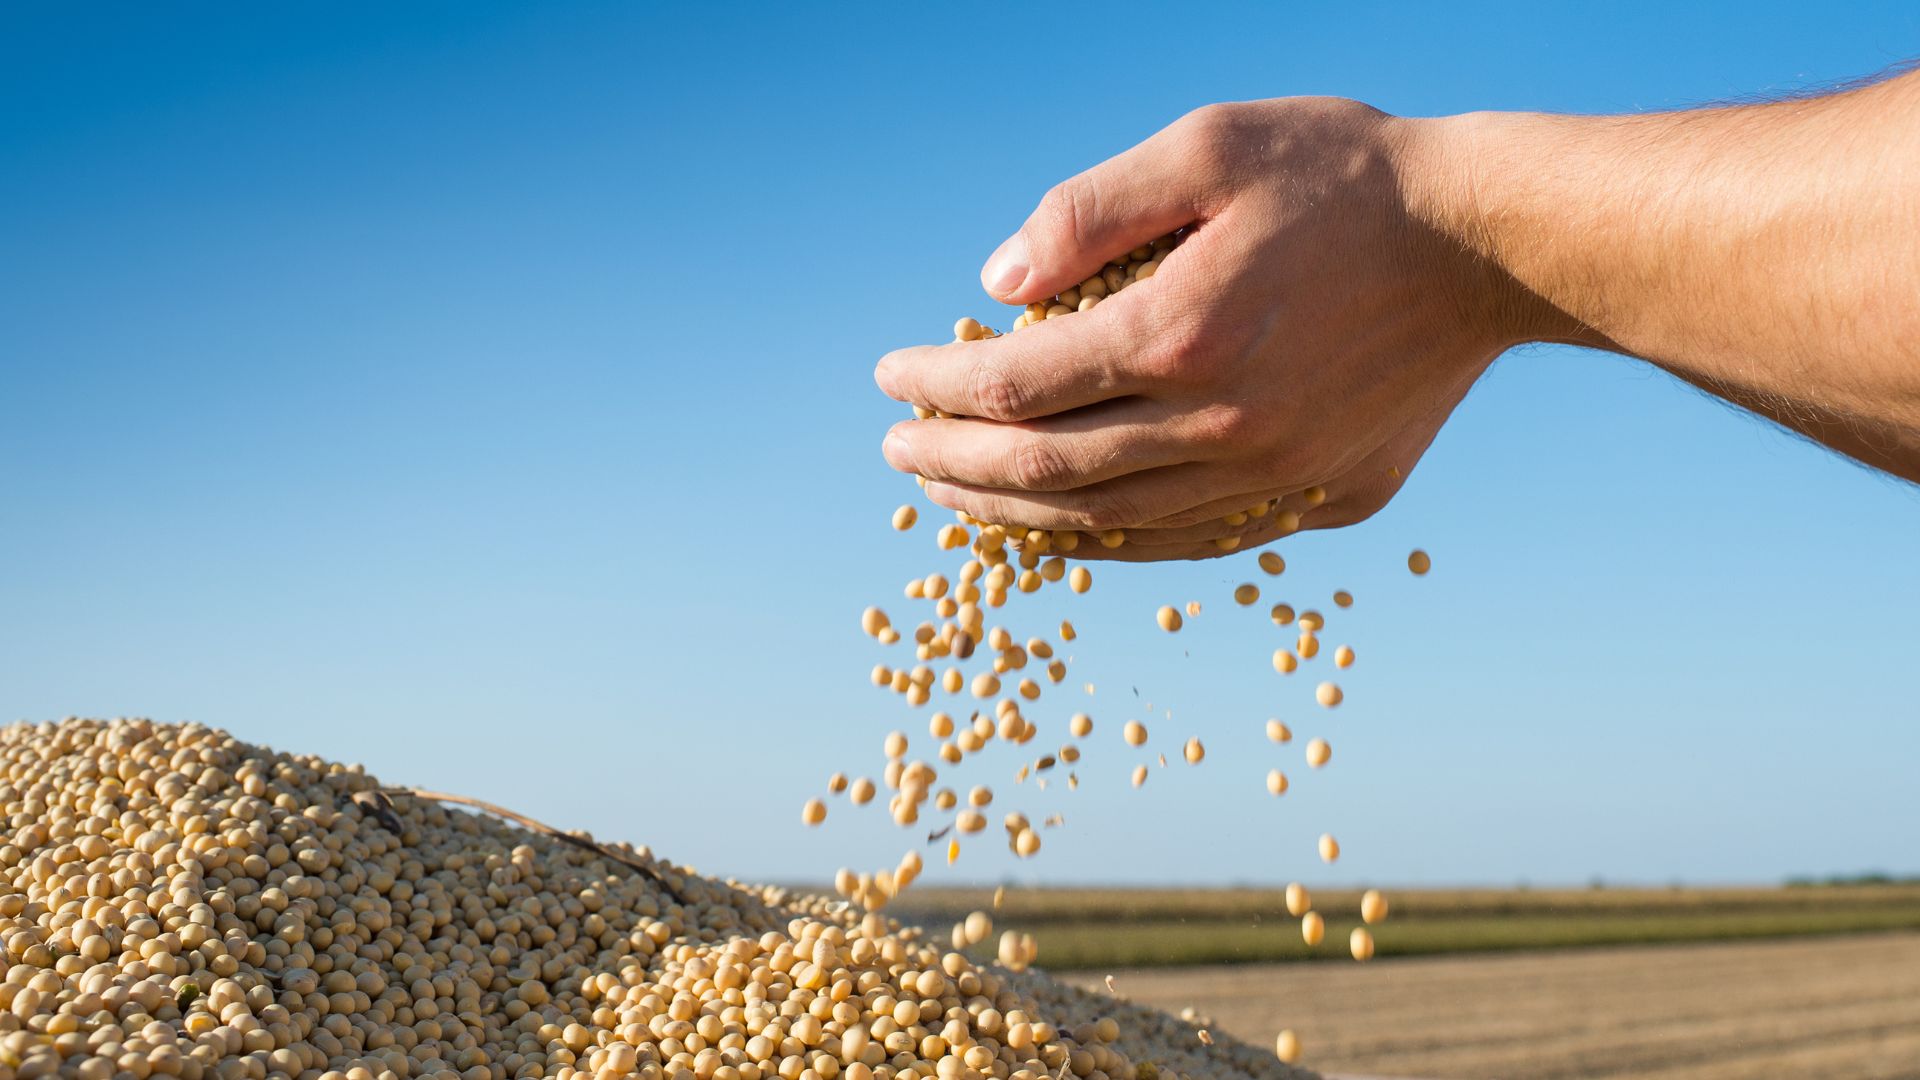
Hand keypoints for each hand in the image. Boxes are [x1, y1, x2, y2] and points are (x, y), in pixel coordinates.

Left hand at [874, 98, 1578, 559]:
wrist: (1490, 242)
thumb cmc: (1345, 178)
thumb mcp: (1207, 146)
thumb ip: (1087, 213)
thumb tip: (993, 286)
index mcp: (1176, 335)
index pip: (1011, 386)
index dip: (934, 385)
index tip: (889, 378)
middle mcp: (1217, 426)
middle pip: (1042, 470)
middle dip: (950, 464)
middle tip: (898, 452)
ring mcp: (1271, 477)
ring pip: (1105, 524)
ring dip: (1011, 514)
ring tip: (955, 496)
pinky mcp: (1319, 502)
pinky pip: (1184, 545)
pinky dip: (1106, 543)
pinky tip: (1064, 529)